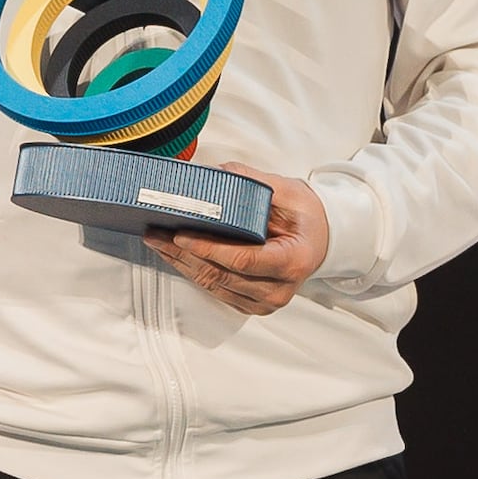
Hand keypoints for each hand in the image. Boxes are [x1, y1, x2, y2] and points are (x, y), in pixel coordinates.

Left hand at [153, 165, 327, 315]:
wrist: (320, 240)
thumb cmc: (306, 217)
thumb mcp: (288, 191)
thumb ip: (252, 182)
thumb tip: (215, 173)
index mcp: (293, 261)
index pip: (244, 259)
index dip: (208, 249)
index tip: (181, 235)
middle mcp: (279, 288)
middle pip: (221, 274)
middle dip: (183, 254)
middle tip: (156, 233)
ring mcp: (265, 301)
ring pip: (213, 284)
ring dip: (181, 263)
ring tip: (157, 241)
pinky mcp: (251, 304)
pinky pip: (215, 289)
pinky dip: (192, 271)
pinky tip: (175, 254)